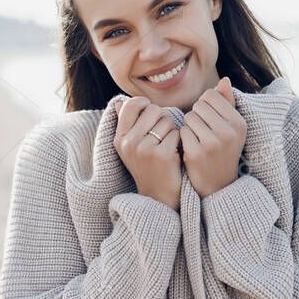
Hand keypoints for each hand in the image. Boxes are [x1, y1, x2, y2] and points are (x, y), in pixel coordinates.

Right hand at [112, 96, 182, 210]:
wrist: (158, 197)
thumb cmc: (148, 167)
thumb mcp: (130, 148)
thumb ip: (126, 124)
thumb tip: (120, 102)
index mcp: (119, 138)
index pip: (131, 105)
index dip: (145, 104)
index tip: (152, 113)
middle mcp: (129, 142)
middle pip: (153, 110)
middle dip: (163, 118)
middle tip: (163, 133)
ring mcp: (144, 149)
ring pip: (167, 120)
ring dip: (172, 130)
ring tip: (168, 145)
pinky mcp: (161, 155)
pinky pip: (176, 133)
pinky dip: (179, 141)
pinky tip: (175, 153)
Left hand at [180, 77, 246, 198]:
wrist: (219, 184)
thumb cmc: (224, 150)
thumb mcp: (232, 128)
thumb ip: (227, 103)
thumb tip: (224, 80)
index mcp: (239, 123)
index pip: (211, 95)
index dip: (205, 104)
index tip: (209, 117)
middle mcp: (228, 132)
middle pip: (199, 105)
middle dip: (197, 115)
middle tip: (202, 130)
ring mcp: (212, 144)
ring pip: (189, 117)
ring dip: (189, 126)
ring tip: (198, 138)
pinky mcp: (196, 153)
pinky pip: (182, 132)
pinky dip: (184, 138)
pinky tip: (191, 147)